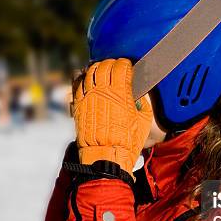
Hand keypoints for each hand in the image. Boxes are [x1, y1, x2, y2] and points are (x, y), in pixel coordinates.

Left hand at [72, 58, 152, 174]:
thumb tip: (139, 93)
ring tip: (101, 70)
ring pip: (90, 72)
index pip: (121, 67)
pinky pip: (77, 83)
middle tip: (115, 67)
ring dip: (97, 68)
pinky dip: (82, 77)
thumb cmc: (128, 141)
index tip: (128, 66)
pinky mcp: (78, 104)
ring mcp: (88, 96)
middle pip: (105, 66)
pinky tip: (86, 77)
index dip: (125, 64)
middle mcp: (103, 90)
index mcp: (121, 92)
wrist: (106, 156)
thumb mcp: (143, 120)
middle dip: (111, 63)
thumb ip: (141, 102)